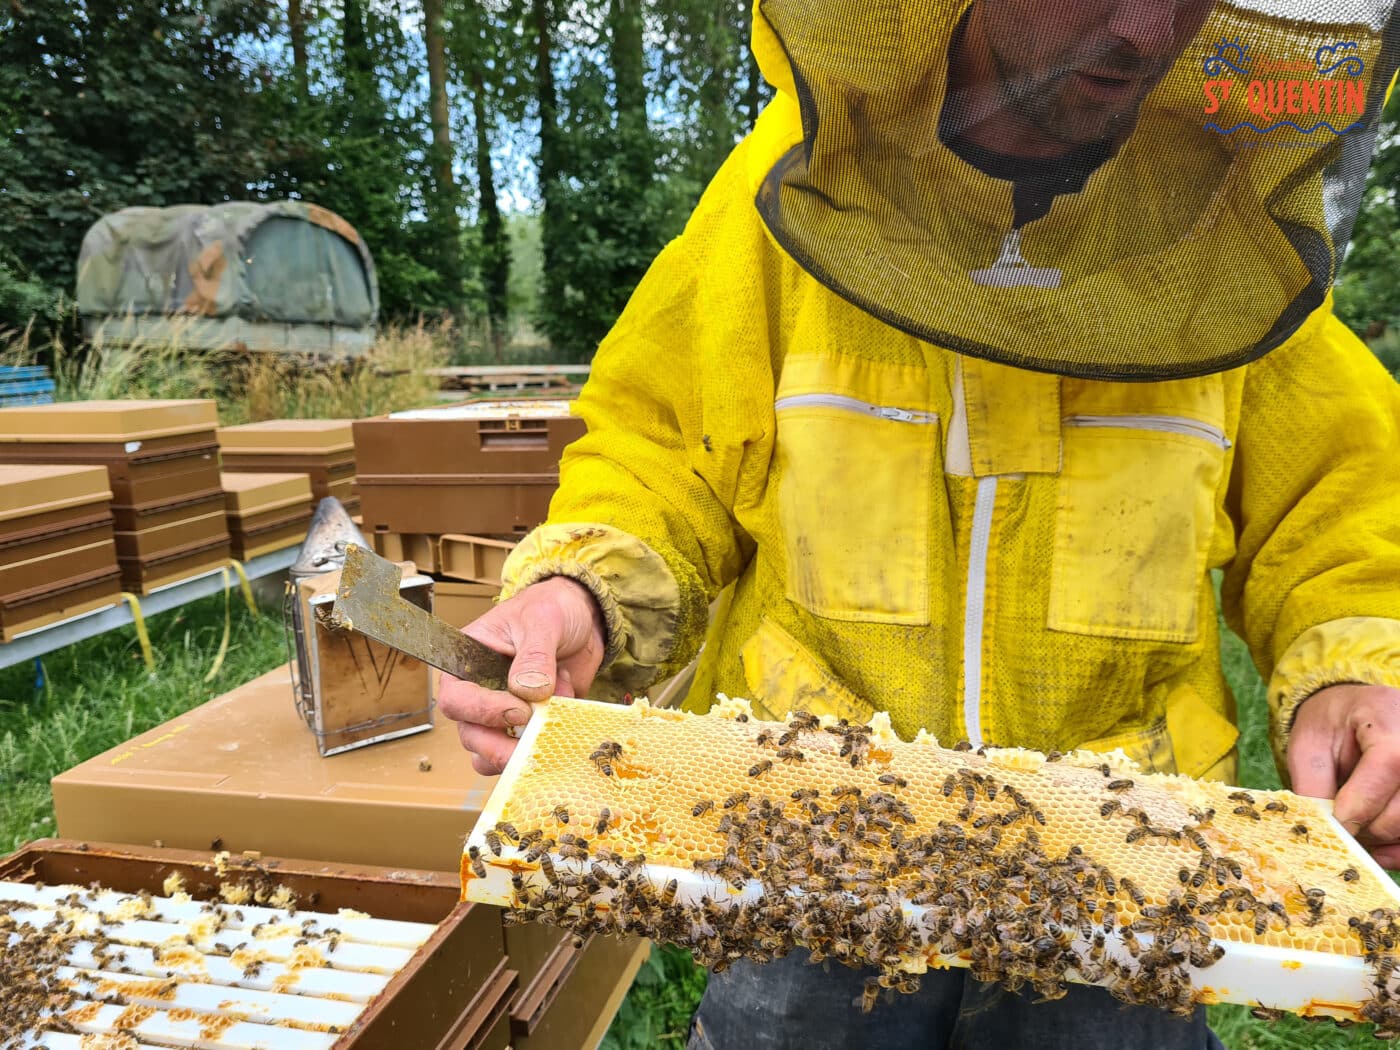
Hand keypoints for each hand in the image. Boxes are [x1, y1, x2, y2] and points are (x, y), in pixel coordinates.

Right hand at [438, 576, 606, 775]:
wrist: (581, 619)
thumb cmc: (550, 609)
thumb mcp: (543, 621)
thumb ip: (534, 655)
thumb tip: (527, 691)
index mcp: (467, 662)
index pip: (456, 698)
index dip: (481, 710)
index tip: (519, 710)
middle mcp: (478, 693)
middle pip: (470, 735)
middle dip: (498, 746)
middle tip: (532, 743)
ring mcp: (502, 714)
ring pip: (491, 753)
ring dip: (519, 754)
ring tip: (550, 733)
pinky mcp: (527, 727)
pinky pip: (524, 754)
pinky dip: (542, 750)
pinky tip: (563, 725)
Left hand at [1288, 684, 1399, 868]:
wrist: (1354, 714)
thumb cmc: (1330, 726)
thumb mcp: (1308, 747)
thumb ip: (1314, 786)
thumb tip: (1324, 832)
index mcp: (1389, 719)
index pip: (1388, 763)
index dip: (1359, 804)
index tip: (1335, 824)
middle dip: (1368, 827)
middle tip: (1340, 827)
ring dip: (1383, 838)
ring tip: (1356, 829)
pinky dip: (1398, 850)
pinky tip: (1378, 851)